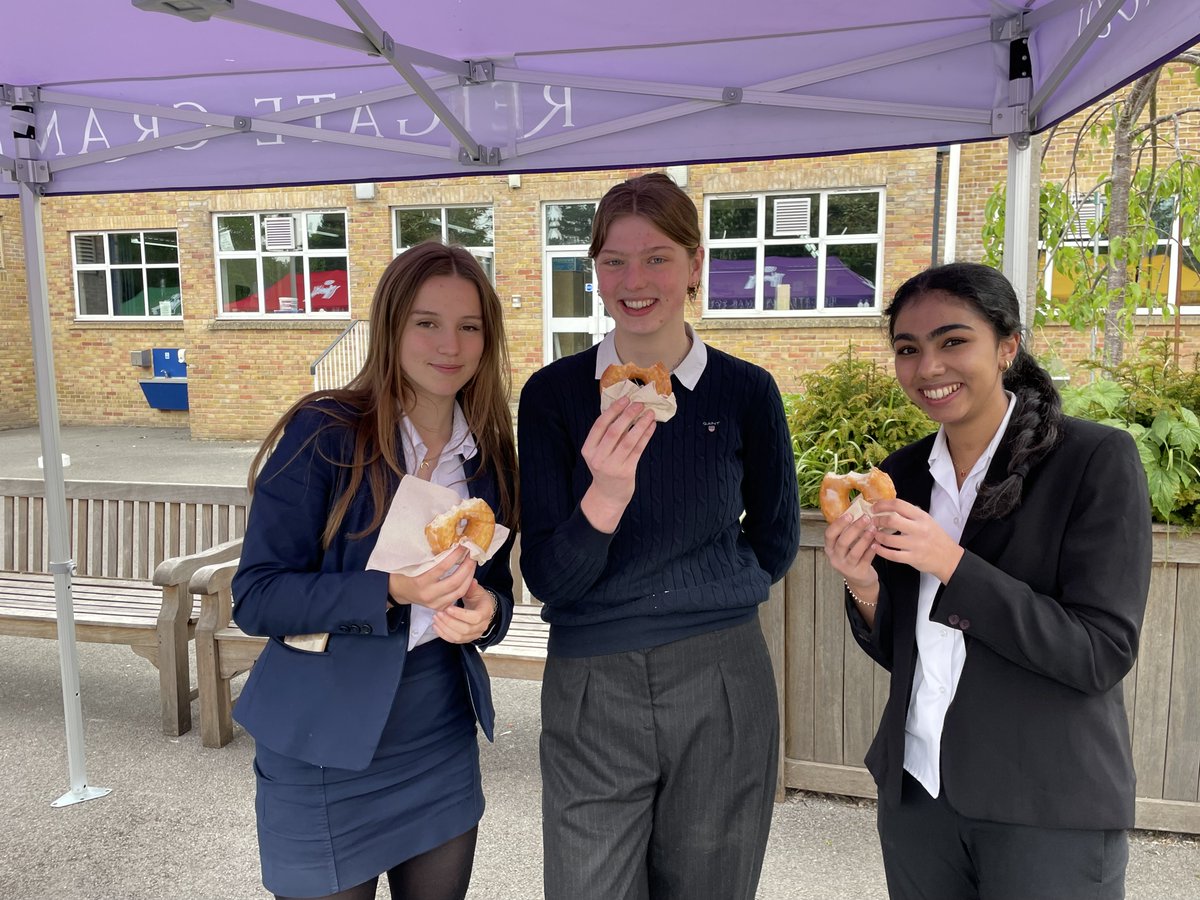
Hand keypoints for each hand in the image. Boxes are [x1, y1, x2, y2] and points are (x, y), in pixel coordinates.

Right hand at [388, 547, 476, 611]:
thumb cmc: (405, 573)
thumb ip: (430, 557)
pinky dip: (465, 586)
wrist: (398, 591)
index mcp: (421, 581)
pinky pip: (457, 597)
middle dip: (467, 567)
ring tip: (472, 564)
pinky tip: (468, 576)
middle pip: (455, 581)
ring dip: (470, 576)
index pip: (443, 567)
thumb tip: (449, 544)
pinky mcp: (439, 607)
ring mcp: (435, 603)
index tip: (463, 546)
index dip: (455, 556)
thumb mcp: (413, 563)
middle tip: (472, 555)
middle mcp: (429, 594)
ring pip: (460, 591)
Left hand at [433, 580, 496, 643]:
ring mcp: (474, 634)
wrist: (482, 609)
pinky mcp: (466, 639)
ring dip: (445, 628)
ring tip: (436, 618)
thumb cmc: (479, 599)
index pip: (475, 618)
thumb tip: (471, 581)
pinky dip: (443, 634)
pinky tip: (436, 626)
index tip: (448, 608)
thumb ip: (472, 587)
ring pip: (458, 636)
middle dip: (449, 621)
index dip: (461, 614)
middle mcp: (482, 626)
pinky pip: (454, 640)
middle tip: (439, 612)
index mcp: (486, 613)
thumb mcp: (477, 591)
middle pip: (465, 629)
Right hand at [579, 396, 655, 531]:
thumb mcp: (599, 451)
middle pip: (614, 432)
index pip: (599, 426)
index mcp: (588, 450)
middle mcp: (598, 458)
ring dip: (640, 424)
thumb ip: (607, 434)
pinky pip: (638, 450)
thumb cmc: (605, 466)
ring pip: (629, 440)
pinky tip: (651, 426)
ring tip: (649, 413)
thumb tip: (625, 408)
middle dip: (628, 415)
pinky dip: (646, 436)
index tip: (624, 399)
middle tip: (639, 404)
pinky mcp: (626, 472)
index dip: (612, 411)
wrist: (608, 494)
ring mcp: (612, 466)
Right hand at [823, 509, 879, 592]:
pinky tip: (878, 541)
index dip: (838, 524)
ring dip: (864, 539)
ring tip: (874, 528)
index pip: (829, 534)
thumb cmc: (852, 556)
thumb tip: (858, 511)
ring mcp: (846, 567)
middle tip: (866, 518)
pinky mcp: (859, 572)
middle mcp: (835, 558)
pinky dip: (872, 549)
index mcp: (830, 548)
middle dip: (855, 528)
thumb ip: (847, 532)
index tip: (849, 514)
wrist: (859, 579)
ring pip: (854, 551)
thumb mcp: (845, 546)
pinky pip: (866, 559)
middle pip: (842, 542)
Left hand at [868, 498, 963, 583]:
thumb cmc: (936, 537)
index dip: (882, 504)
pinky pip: (892, 555)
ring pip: (889, 539)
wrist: (949, 558)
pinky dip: (880, 550)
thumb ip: (911, 514)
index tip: (874, 508)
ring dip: (877, 536)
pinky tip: (875, 547)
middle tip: (873, 522)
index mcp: (921, 517)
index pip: (898, 505)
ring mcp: (916, 545)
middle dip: (877, 520)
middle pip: (891, 520)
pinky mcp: (913, 558)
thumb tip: (889, 507)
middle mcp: (919, 529)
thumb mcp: (927, 521)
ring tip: (874, 535)